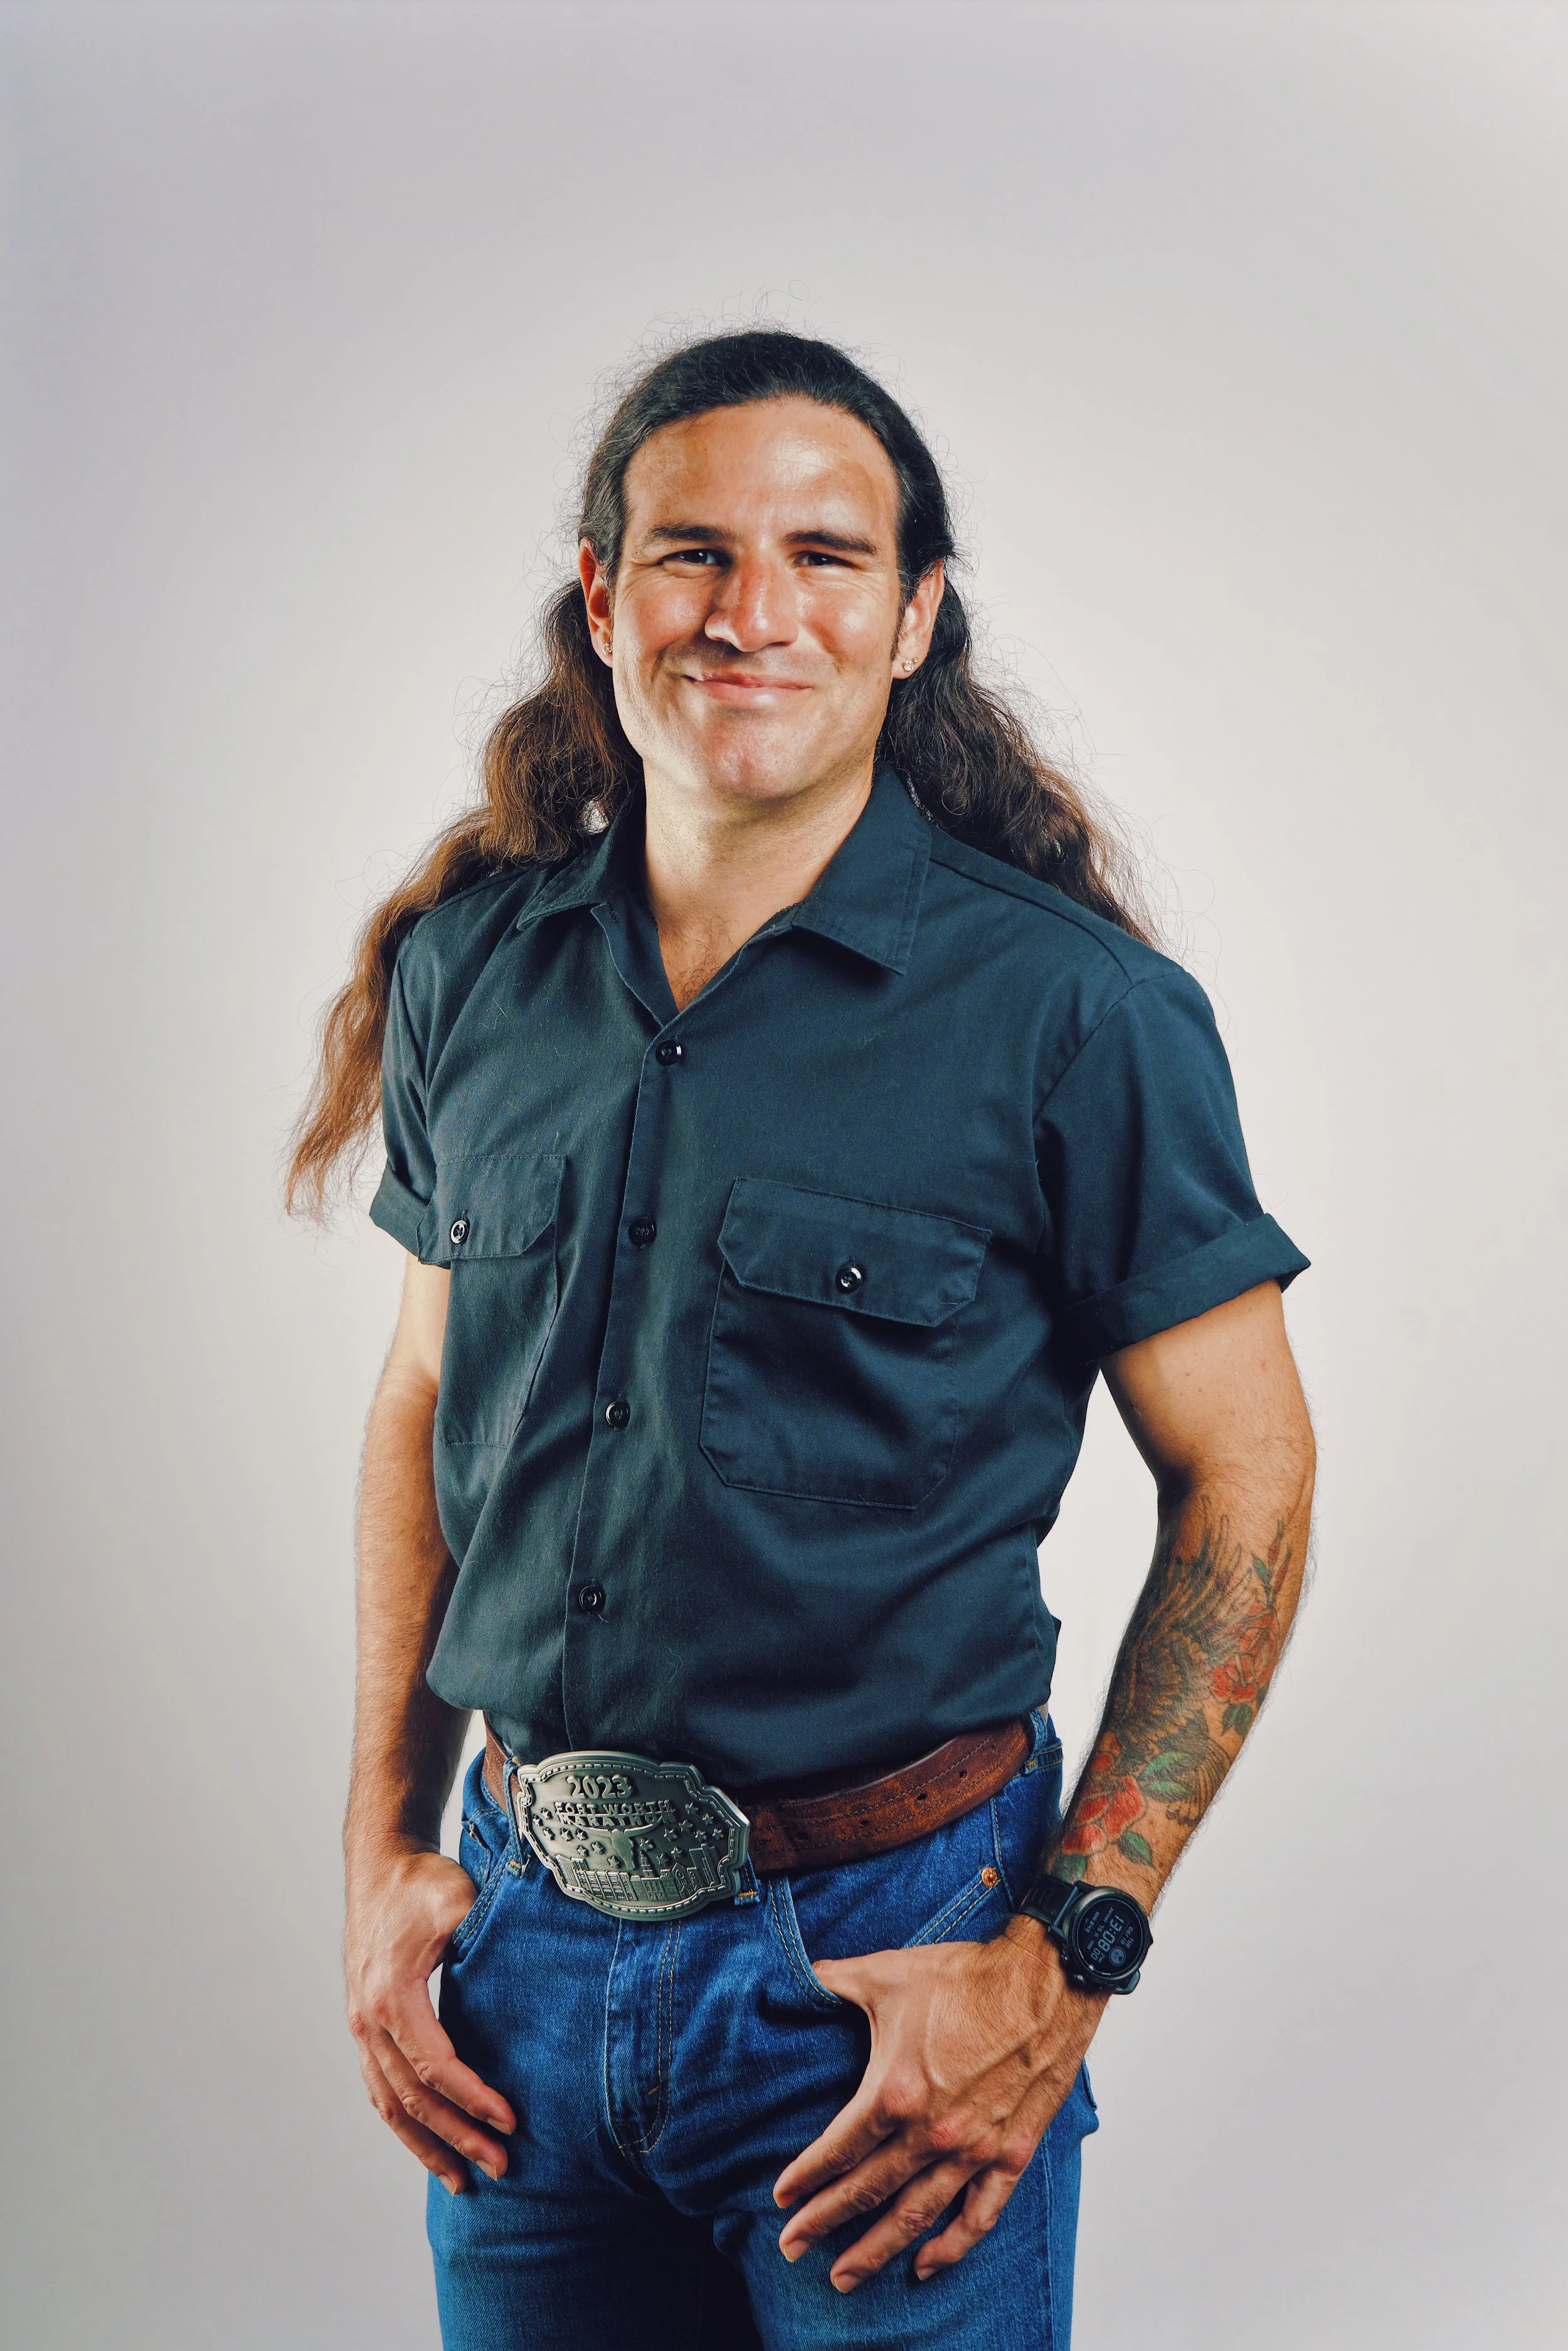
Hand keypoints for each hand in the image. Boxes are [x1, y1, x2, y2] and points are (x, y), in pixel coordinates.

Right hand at [344, 1843, 516, 2193]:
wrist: (380, 1865)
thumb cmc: (423, 1881)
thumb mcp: (458, 1898)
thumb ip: (482, 1933)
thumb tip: (525, 1962)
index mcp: (391, 1996)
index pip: (435, 2065)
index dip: (472, 2098)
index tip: (510, 2121)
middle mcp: (368, 2021)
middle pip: (412, 2097)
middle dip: (456, 2137)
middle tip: (500, 2167)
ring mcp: (361, 2028)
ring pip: (390, 2104)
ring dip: (426, 2145)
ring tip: (462, 2181)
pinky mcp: (365, 2028)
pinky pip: (380, 2089)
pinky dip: (404, 2123)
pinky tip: (430, 2146)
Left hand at [773, 1918, 1103, 2290]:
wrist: (1045, 1980)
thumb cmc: (966, 1976)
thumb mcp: (888, 1973)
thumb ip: (836, 1981)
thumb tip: (799, 1977)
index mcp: (896, 2093)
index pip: (839, 2150)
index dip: (805, 2177)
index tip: (782, 2198)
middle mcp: (932, 2133)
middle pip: (867, 2193)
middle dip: (824, 2222)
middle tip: (791, 2247)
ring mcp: (974, 2149)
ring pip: (915, 2216)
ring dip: (876, 2250)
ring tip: (843, 2275)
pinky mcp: (1011, 2152)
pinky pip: (979, 2214)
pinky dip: (952, 2246)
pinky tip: (926, 2265)